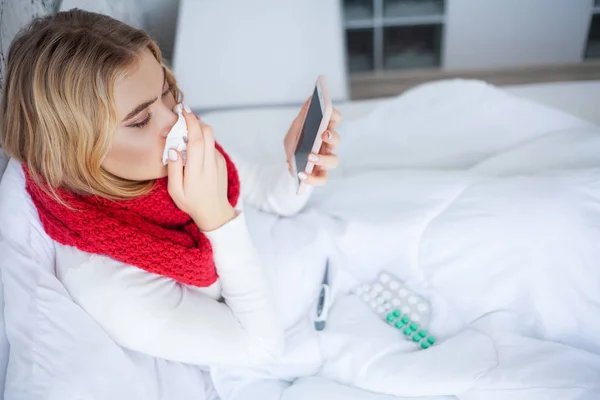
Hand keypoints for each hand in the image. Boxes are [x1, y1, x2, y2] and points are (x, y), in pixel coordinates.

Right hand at [167, 107, 235, 231]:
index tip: (183, 111)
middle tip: (184, 114)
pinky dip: (203, 141)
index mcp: (197, 170)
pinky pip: (212, 146)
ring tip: (185, 130)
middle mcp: (211, 163)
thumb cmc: (192, 202)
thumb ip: (173, 169)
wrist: (215, 212)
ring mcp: (218, 162)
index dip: (191, 122)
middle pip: (208, 133)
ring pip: (211, 137)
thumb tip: (174, 149)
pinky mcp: (222, 162)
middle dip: (196, 120)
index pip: (197, 140)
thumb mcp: (175, 191)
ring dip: (199, 129)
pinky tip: (194, 148)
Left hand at [284, 98, 341, 185]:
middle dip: (332, 136)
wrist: (288, 164)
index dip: (334, 115)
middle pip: (337, 140)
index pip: (335, 120)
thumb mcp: (295, 130)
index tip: (329, 112)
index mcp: (324, 131)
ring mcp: (325, 161)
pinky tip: (302, 174)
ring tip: (310, 157)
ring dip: (324, 158)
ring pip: (334, 160)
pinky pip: (322, 179)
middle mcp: (328, 146)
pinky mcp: (320, 175)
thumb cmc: (295, 145)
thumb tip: (310, 100)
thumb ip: (302, 118)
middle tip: (323, 134)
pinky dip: (313, 178)